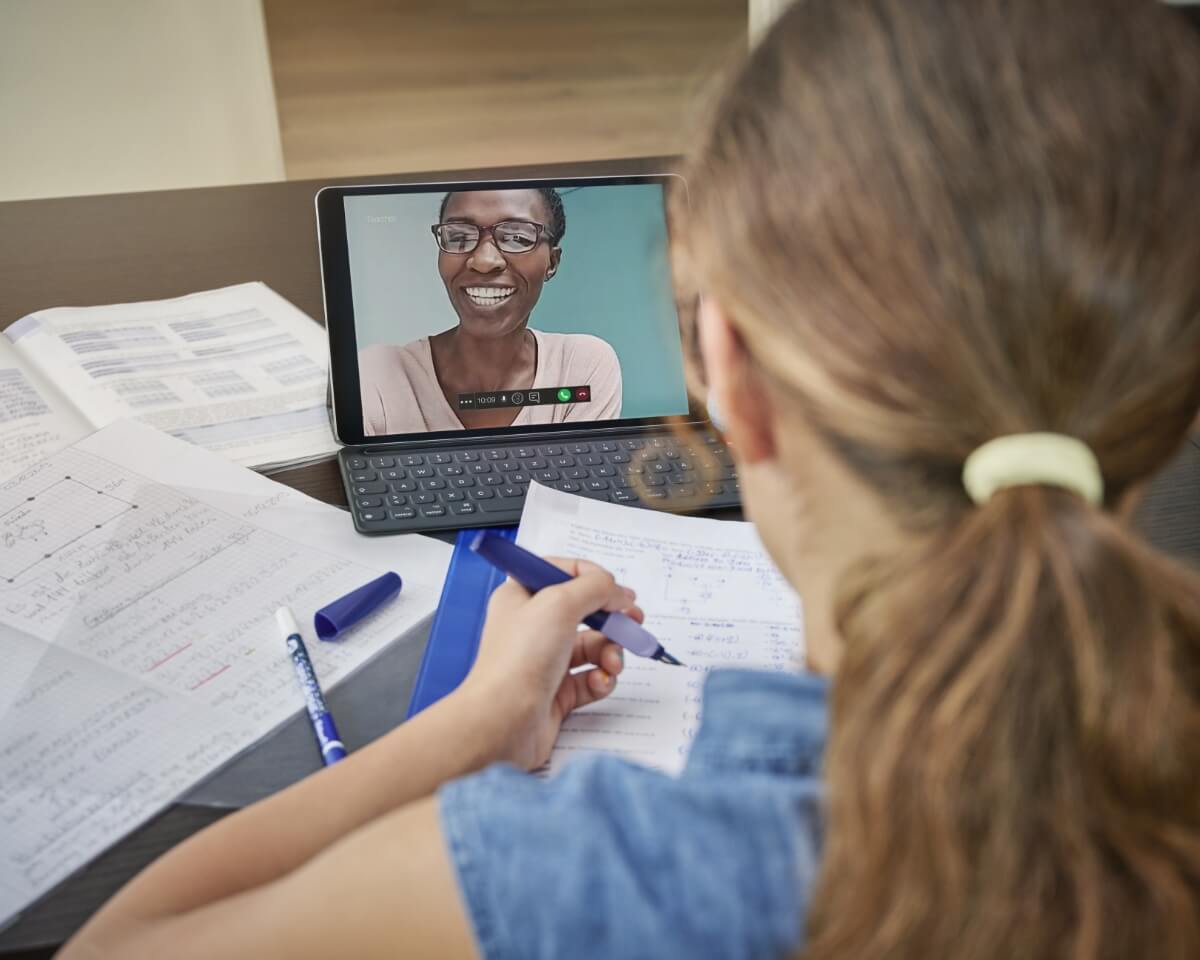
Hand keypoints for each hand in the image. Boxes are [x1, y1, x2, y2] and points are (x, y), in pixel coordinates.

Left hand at [456, 558, 641, 770]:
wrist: (503, 721)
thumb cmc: (518, 659)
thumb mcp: (560, 604)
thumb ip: (596, 588)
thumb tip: (619, 591)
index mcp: (522, 596)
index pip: (565, 574)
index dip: (595, 580)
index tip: (618, 592)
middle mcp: (532, 626)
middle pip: (585, 611)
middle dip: (612, 619)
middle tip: (633, 623)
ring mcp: (545, 660)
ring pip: (593, 647)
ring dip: (610, 652)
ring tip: (611, 662)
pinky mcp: (557, 691)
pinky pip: (591, 678)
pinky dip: (602, 679)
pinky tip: (598, 682)